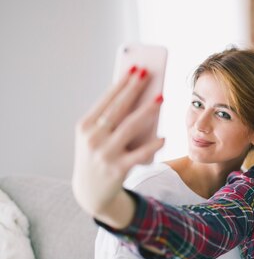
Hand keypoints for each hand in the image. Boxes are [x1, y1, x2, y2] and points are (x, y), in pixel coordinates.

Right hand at [72, 66, 164, 225]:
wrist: (90, 191)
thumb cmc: (99, 155)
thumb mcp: (98, 136)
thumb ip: (113, 119)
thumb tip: (140, 96)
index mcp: (85, 126)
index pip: (107, 99)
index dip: (122, 82)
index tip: (136, 67)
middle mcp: (92, 138)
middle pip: (118, 109)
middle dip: (134, 89)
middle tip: (149, 73)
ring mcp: (104, 154)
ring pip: (130, 127)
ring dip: (147, 111)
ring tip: (161, 97)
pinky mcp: (117, 169)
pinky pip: (139, 154)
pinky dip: (152, 145)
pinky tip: (164, 137)